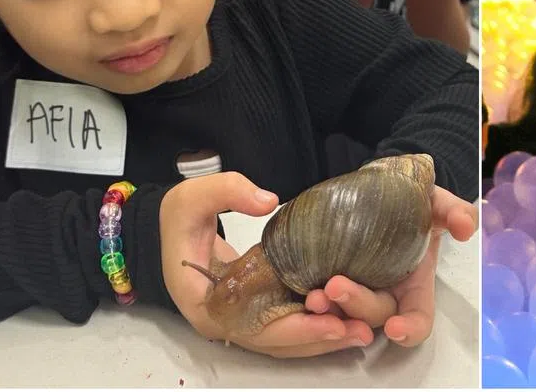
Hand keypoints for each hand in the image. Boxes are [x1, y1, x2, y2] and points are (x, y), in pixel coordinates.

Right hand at [160, 173, 372, 357]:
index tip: (332, 319)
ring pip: (284, 341)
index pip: (254, 328)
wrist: (172, 227)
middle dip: (319, 338)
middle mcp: (224, 321)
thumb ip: (228, 192)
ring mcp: (239, 319)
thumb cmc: (179, 216)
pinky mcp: (253, 309)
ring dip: (322, 339)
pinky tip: (345, 318)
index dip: (294, 329)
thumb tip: (269, 201)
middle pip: (276, 342)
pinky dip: (314, 326)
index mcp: (206, 304)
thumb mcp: (192, 197)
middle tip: (362, 330)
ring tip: (363, 330)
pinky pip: (285, 327)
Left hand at [300, 186, 477, 347]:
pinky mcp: (329, 277)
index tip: (396, 327)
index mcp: (414, 284)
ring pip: (343, 313)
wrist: (381, 190)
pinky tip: (301, 286)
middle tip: (334, 286)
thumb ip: (455, 212)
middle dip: (356, 305)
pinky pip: (322, 297)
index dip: (410, 329)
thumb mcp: (437, 203)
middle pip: (374, 314)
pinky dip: (312, 298)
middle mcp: (386, 293)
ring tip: (313, 296)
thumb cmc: (414, 203)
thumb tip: (466, 226)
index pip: (417, 318)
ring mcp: (358, 288)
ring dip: (328, 310)